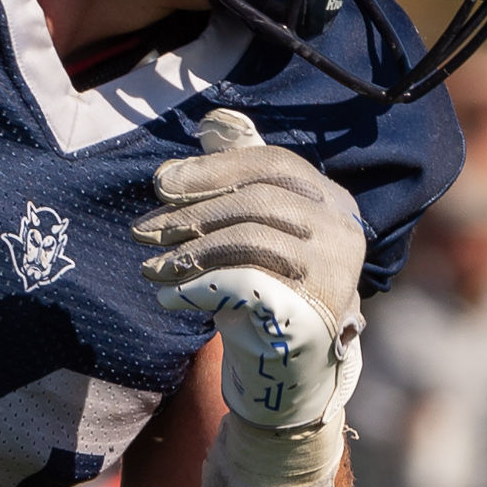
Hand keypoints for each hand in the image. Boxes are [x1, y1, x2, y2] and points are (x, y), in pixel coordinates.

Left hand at [134, 107, 365, 430]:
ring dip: (188, 252)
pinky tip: (168, 296)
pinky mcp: (311, 311)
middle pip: (258, 200)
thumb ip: (243, 175)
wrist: (292, 365)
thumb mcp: (259, 226)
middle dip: (192, 213)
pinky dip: (198, 286)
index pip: (273, 163)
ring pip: (249, 239)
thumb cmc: (269, 284)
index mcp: (334, 200)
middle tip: (143, 229)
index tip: (161, 183)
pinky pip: (244, 284)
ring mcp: (333, 271)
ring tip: (149, 267)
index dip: (213, 169)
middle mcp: (343, 231)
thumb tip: (214, 121)